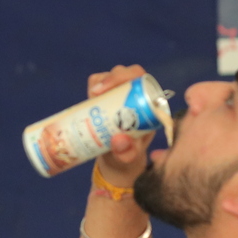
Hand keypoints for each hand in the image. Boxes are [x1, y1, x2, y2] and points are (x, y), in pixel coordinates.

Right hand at [88, 65, 154, 185]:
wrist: (115, 162)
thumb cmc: (127, 159)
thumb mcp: (128, 159)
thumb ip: (126, 153)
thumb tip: (119, 139)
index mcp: (148, 108)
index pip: (142, 82)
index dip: (129, 78)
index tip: (116, 89)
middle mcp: (135, 98)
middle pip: (126, 74)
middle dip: (112, 78)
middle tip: (97, 93)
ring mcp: (118, 96)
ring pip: (111, 77)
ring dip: (101, 82)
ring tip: (93, 96)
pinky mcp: (104, 99)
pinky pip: (98, 85)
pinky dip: (93, 86)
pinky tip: (90, 98)